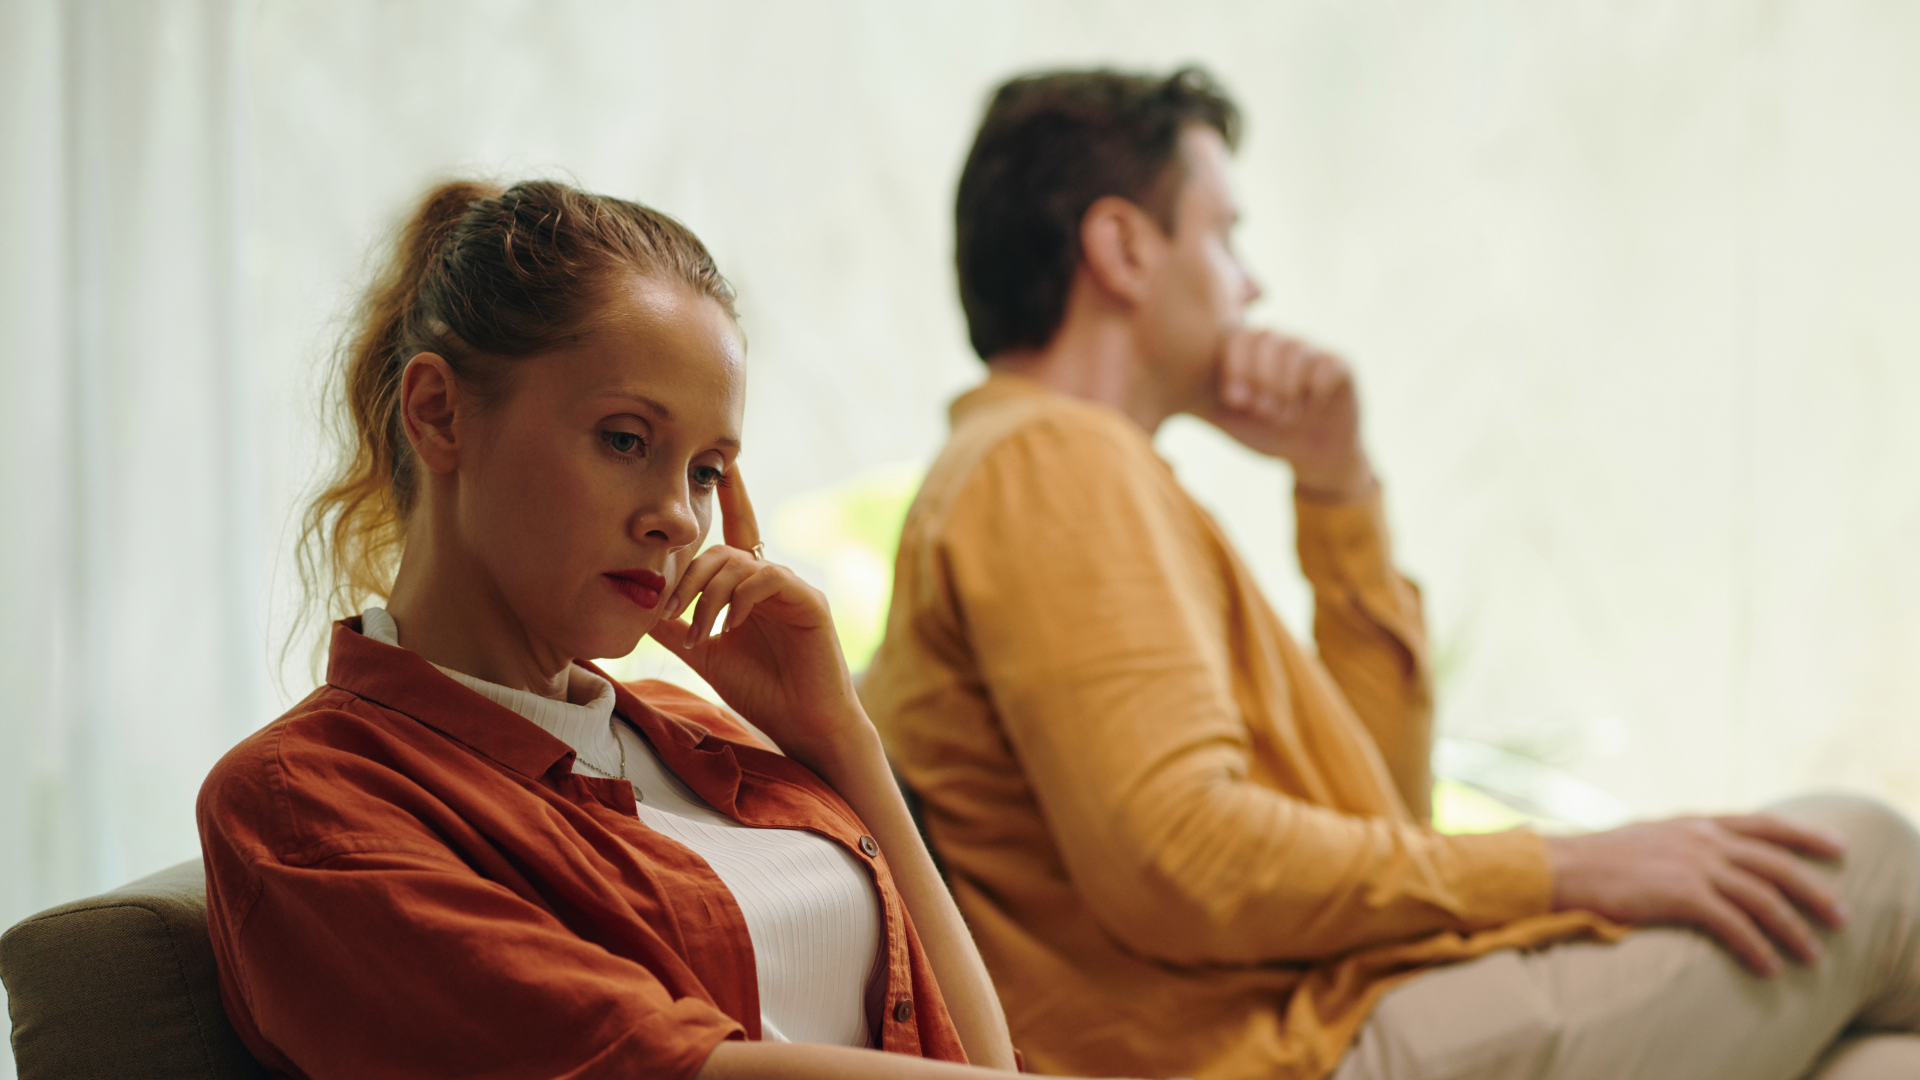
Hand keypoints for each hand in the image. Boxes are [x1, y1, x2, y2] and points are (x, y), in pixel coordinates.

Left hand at [650, 467, 867, 767]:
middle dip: (688, 576)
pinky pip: (769, 577)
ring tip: (698, 634)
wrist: (803, 727)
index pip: (737, 532)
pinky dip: (741, 597)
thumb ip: (678, 627)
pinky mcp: (810, 602)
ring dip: (708, 597)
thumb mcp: (706, 654)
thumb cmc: (762, 692)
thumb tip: (639, 604)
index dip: (731, 497)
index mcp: (752, 588)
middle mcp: (774, 580)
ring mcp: (794, 588)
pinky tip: (730, 625)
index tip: (719, 466)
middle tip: (669, 611)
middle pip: (723, 551)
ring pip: (740, 563)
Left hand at [1202, 328, 1372, 498]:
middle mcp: (1279, 343)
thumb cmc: (1263, 433)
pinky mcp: (1339, 364)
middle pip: (1264, 338)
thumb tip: (1167, 391)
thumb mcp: (1225, 419)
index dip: (1234, 366)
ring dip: (1285, 389)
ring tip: (1285, 417)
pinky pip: (1324, 365)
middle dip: (1260, 379)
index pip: (1235, 334)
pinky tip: (1312, 407)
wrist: (1310, 456)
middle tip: (1263, 411)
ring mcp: (1311, 350)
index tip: (1235, 401)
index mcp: (1248, 350)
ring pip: (1294, 350)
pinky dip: (1313, 392)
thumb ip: (1198, 399)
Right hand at [1546, 813, 1849, 975]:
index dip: (1805, 834)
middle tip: (1841, 916)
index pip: (1764, 823)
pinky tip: (1768, 966)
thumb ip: (1685, 842)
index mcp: (1696, 822)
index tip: (1838, 845)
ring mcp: (1694, 865)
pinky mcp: (1682, 895)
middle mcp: (1703, 839)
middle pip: (1777, 864)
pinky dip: (1757, 948)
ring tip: (1812, 954)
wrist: (1563, 867)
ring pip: (1764, 898)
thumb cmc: (1599, 858)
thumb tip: (1708, 856)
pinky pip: (1735, 925)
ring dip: (1794, 929)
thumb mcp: (1651, 835)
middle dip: (1815, 891)